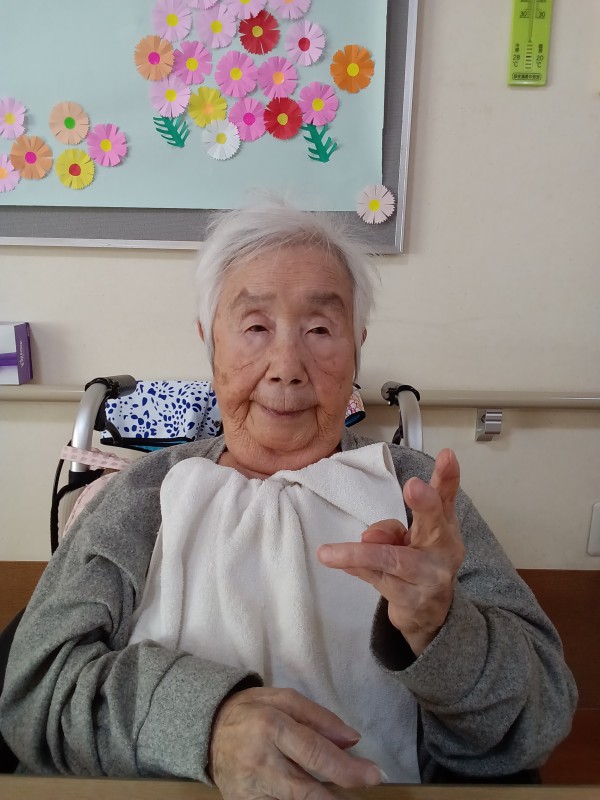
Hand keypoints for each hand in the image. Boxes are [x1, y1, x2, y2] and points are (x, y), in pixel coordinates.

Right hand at [209, 687, 381, 799]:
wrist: (207, 730)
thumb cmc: (251, 711)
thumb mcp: (283, 699)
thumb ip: (319, 717)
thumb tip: (352, 739)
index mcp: (271, 726)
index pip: (316, 752)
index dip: (347, 768)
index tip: (374, 774)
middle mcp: (261, 760)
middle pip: (307, 789)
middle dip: (340, 796)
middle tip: (365, 786)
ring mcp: (251, 788)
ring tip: (339, 796)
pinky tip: (315, 797)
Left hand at [317, 449, 464, 655]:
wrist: (427, 615)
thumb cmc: (417, 562)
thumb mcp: (408, 540)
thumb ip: (390, 529)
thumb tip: (370, 537)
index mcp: (444, 527)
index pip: (446, 498)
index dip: (448, 477)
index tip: (446, 455)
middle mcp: (443, 550)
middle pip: (435, 524)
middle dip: (425, 503)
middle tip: (414, 485)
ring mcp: (430, 578)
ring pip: (394, 560)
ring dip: (359, 554)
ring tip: (328, 553)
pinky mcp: (412, 600)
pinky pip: (378, 580)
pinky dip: (355, 568)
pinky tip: (336, 561)